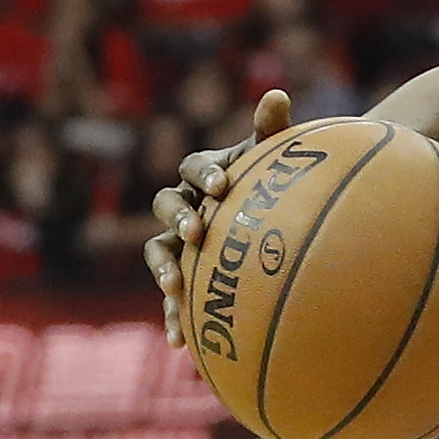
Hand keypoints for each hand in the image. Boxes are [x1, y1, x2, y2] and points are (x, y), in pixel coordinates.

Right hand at [146, 90, 291, 347]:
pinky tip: (179, 345)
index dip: (204, 174)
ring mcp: (180, 241)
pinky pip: (173, 296)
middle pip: (167, 205)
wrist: (277, 213)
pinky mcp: (183, 274)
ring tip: (174, 289)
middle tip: (197, 233)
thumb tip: (277, 93)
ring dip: (164, 269)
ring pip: (160, 252)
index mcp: (206, 172)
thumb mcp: (276, 157)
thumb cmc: (277, 180)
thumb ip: (272, 129)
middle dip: (179, 218)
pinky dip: (174, 317)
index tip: (222, 185)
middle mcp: (185, 203)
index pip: (194, 167)